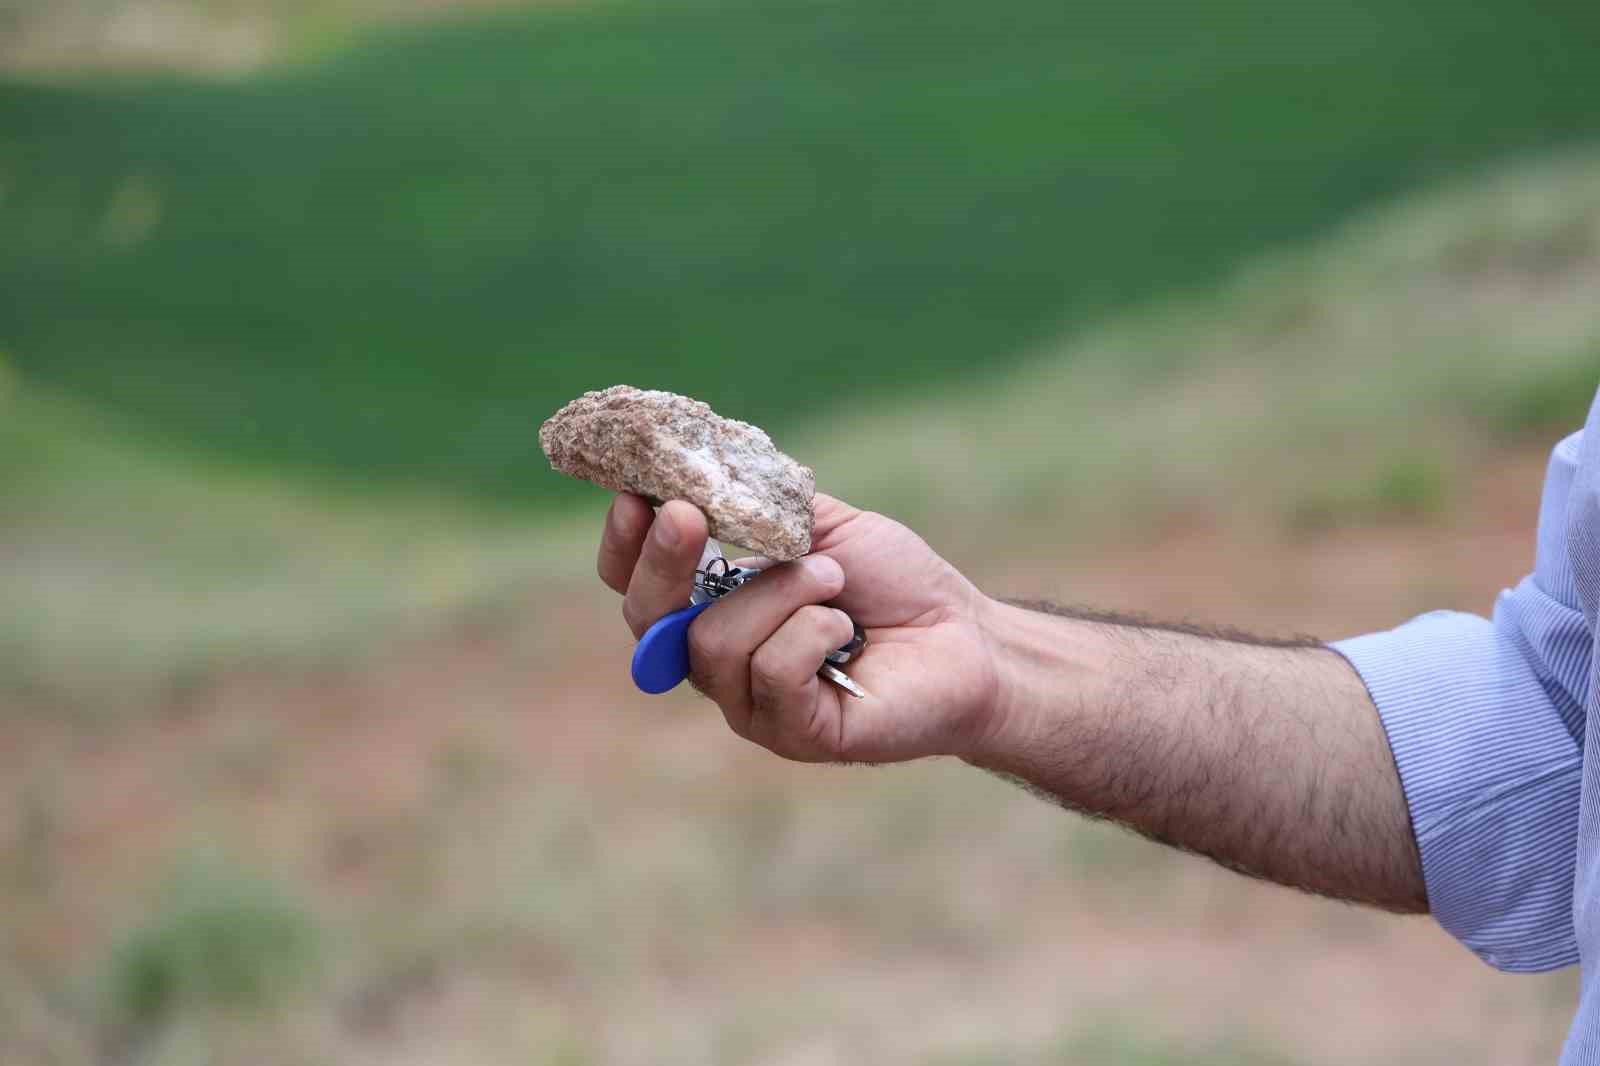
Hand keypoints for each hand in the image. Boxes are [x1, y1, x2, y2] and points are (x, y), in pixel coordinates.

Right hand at [597, 493, 1000, 762]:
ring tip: (834, 579)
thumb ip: (759, 505)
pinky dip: (811, 632)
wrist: (966, 634)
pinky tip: (847, 627)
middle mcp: (722, 661)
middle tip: (687, 514)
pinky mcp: (795, 733)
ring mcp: (753, 704)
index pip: (639, 585)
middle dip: (664, 562)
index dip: (624, 545)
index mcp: (717, 607)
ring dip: (779, 593)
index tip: (634, 495)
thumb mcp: (821, 524)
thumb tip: (699, 471)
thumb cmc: (895, 582)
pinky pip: (771, 675)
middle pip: (650, 621)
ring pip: (714, 644)